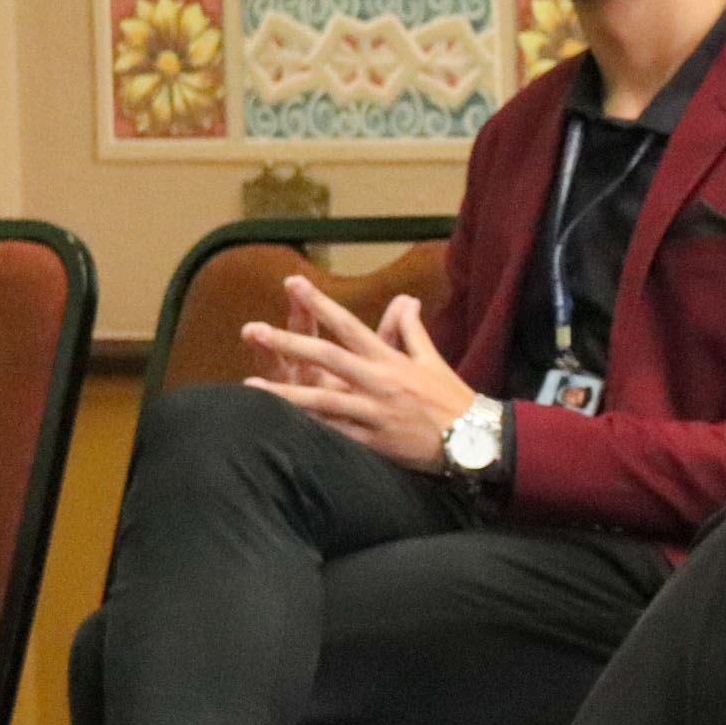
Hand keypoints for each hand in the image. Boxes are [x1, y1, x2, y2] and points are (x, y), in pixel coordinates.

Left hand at [242, 276, 479, 472]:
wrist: (475, 439)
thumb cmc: (452, 397)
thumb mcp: (432, 359)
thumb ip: (411, 329)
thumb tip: (405, 299)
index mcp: (391, 360)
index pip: (350, 325)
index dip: (321, 303)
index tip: (294, 283)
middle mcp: (379, 382)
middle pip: (328, 357)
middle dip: (290, 343)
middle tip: (255, 329)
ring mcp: (374, 412)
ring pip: (323, 401)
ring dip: (285, 395)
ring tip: (250, 388)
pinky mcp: (374, 441)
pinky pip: (335, 434)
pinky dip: (308, 429)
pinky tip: (281, 425)